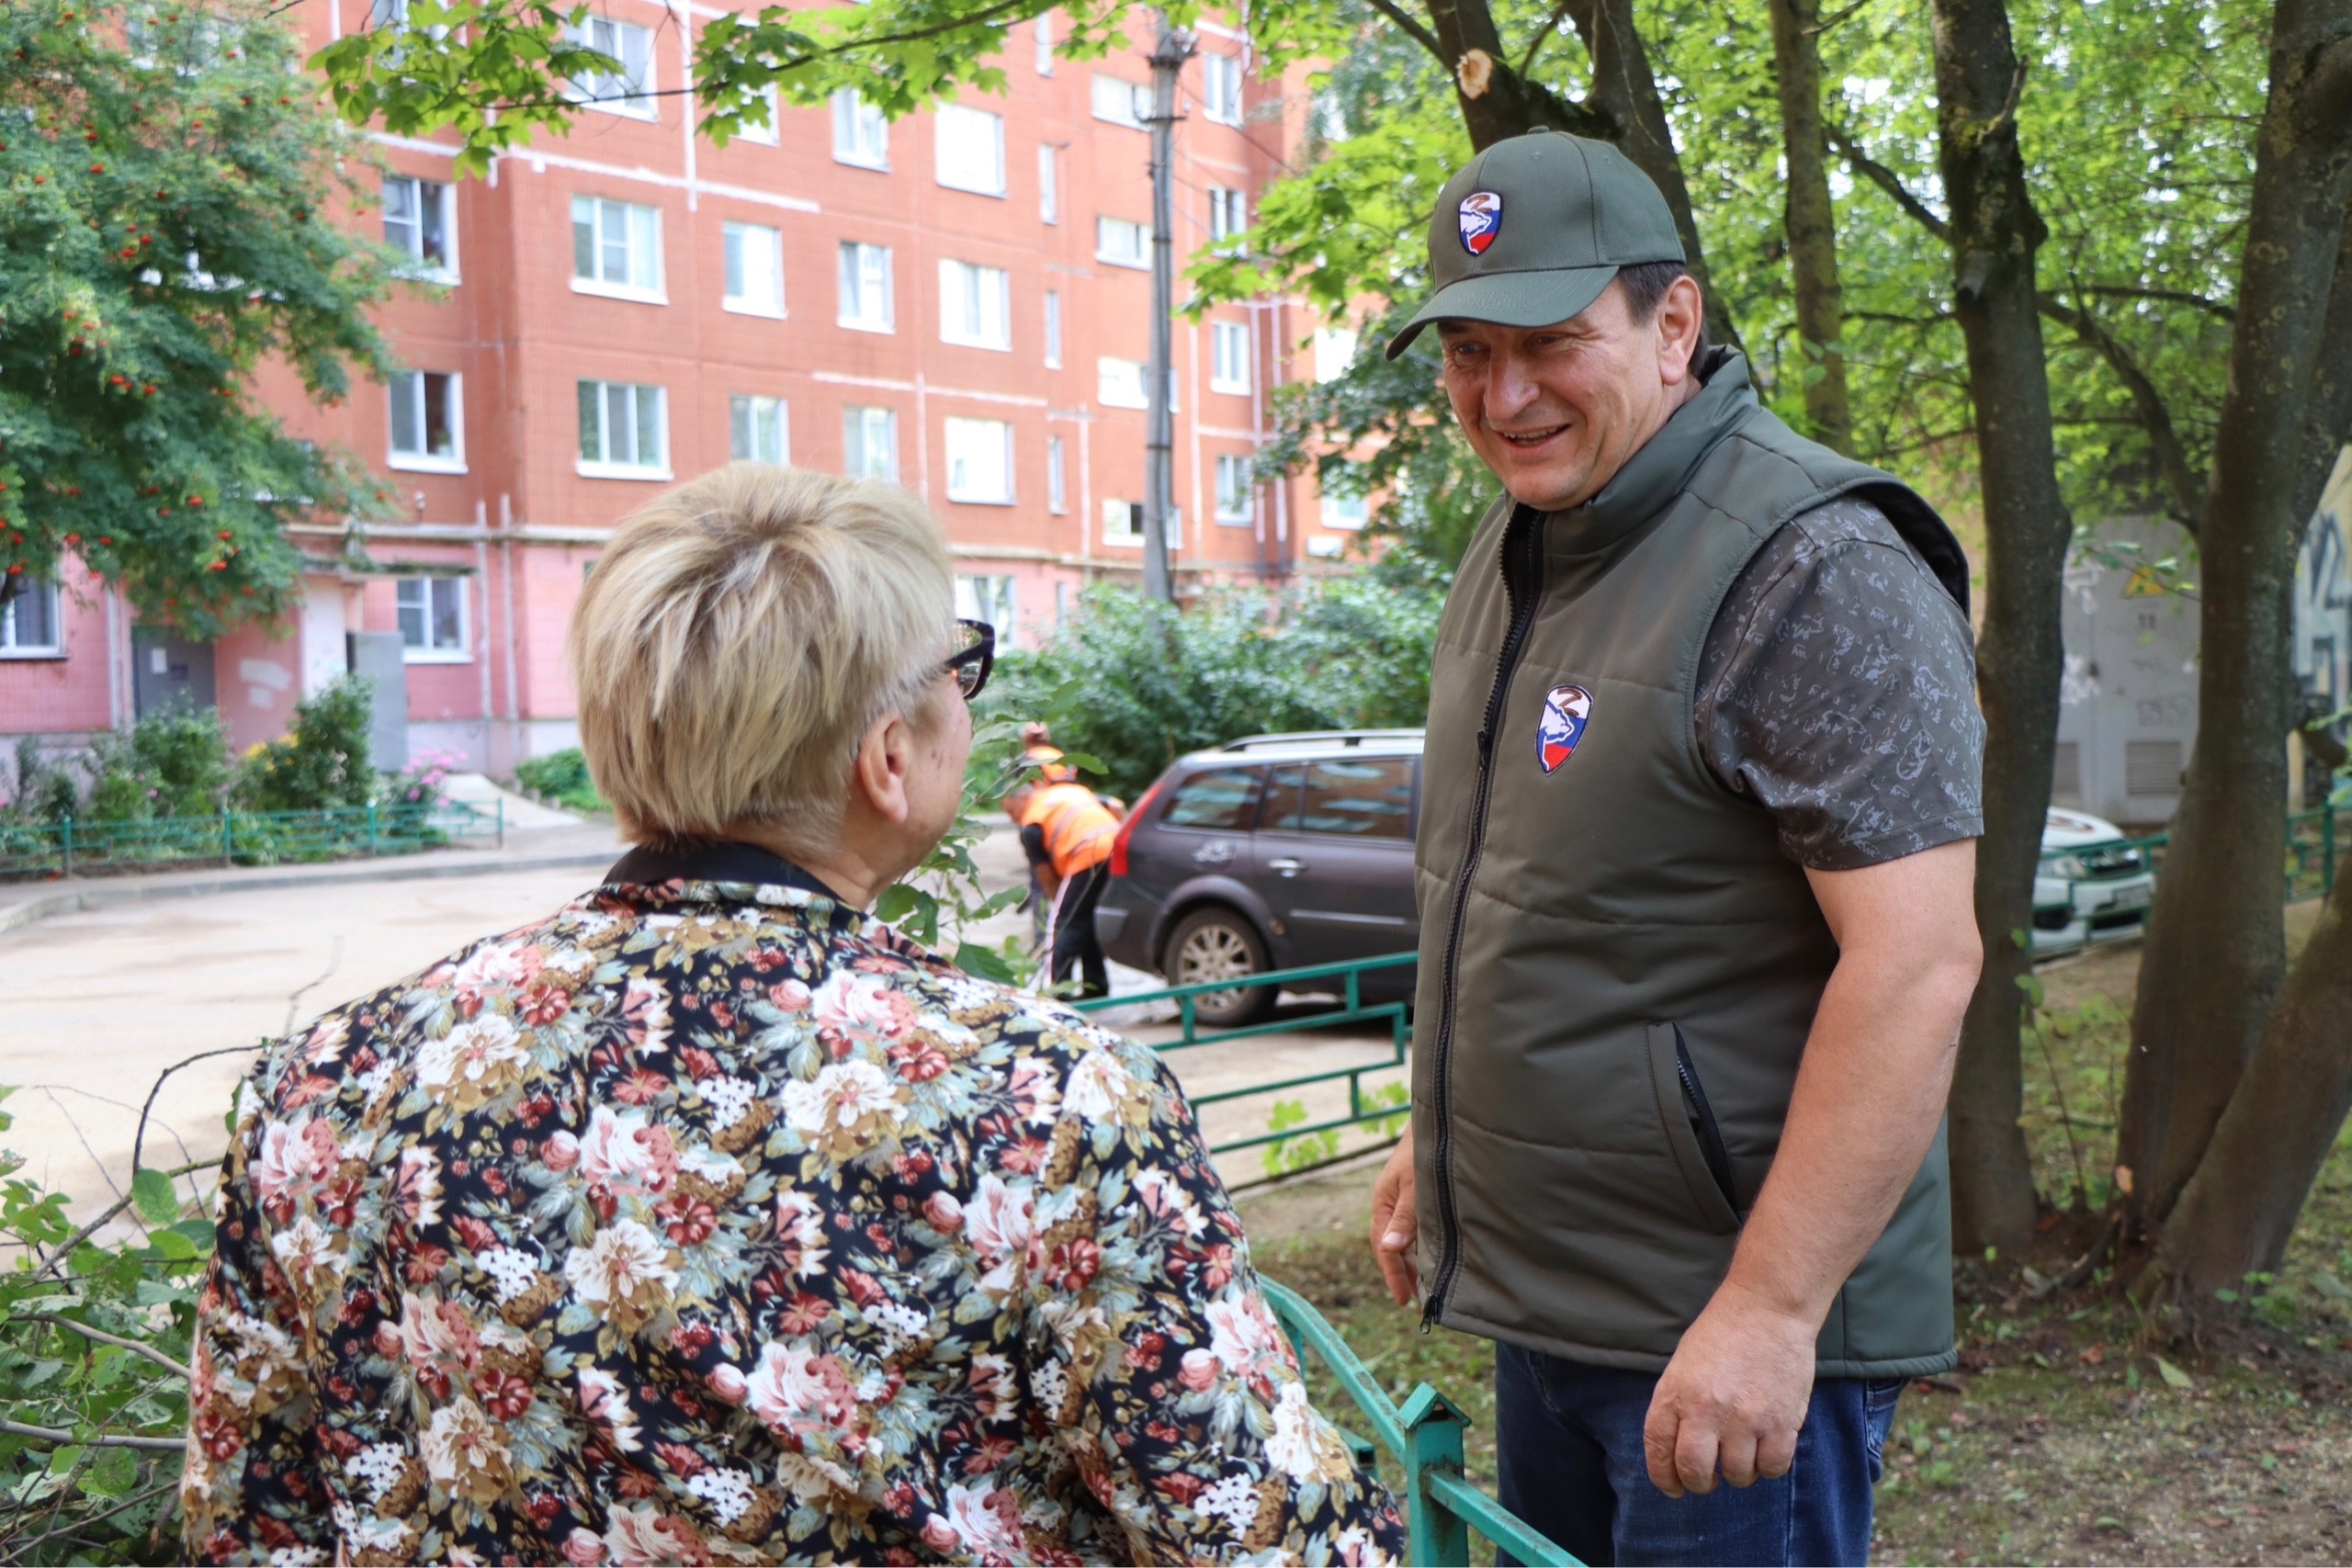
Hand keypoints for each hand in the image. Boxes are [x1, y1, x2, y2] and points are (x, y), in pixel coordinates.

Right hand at [1369, 1132, 1417, 1305]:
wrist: (1437, 1125)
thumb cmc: (1425, 1152)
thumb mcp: (1415, 1186)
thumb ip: (1406, 1217)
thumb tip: (1390, 1248)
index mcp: (1383, 1204)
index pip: (1383, 1249)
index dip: (1393, 1275)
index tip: (1403, 1300)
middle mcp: (1389, 1206)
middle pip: (1390, 1248)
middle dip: (1401, 1274)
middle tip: (1415, 1299)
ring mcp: (1401, 1203)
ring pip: (1402, 1240)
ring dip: (1411, 1262)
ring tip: (1424, 1285)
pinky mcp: (1414, 1199)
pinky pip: (1413, 1230)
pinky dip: (1420, 1247)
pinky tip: (1431, 1257)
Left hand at [1642, 1282, 1817, 1496]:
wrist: (1767, 1308)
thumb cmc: (1723, 1334)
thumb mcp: (1683, 1365)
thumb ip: (1676, 1406)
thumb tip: (1676, 1452)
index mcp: (1676, 1393)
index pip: (1659, 1450)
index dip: (1663, 1477)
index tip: (1673, 1487)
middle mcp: (1706, 1410)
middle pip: (1695, 1472)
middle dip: (1700, 1482)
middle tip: (1709, 1476)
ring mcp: (1745, 1419)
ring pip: (1737, 1475)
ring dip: (1738, 1472)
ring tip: (1742, 1450)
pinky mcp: (1781, 1423)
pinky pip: (1773, 1468)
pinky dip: (1769, 1466)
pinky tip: (1766, 1448)